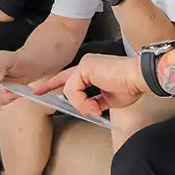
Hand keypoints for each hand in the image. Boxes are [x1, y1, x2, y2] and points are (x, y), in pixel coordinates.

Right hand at [0, 50, 40, 105]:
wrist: (27, 68)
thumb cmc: (15, 60)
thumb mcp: (8, 58)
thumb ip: (0, 64)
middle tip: (7, 89)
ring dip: (6, 95)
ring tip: (16, 89)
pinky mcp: (1, 96)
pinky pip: (4, 100)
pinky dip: (12, 97)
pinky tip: (18, 91)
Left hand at [31, 54, 148, 117]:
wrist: (139, 78)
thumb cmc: (130, 87)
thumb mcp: (109, 100)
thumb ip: (95, 102)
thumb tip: (90, 109)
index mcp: (92, 70)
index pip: (69, 78)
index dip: (54, 84)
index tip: (39, 89)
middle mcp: (86, 65)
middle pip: (65, 82)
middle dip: (50, 87)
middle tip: (35, 91)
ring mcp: (84, 65)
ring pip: (70, 91)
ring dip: (82, 105)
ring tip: (97, 110)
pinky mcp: (84, 67)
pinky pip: (74, 90)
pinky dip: (83, 101)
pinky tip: (96, 106)